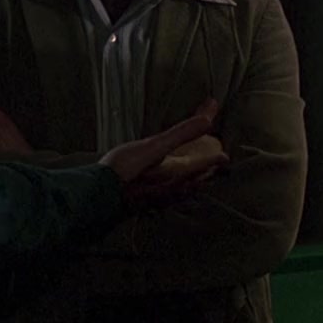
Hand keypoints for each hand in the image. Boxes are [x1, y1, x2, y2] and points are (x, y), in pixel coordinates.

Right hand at [100, 99, 226, 204]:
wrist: (98, 196)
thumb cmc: (125, 170)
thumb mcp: (155, 146)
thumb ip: (182, 132)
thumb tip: (207, 119)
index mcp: (179, 174)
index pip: (207, 165)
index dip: (217, 157)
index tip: (225, 155)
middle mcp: (174, 189)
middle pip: (199, 181)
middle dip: (209, 172)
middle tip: (215, 165)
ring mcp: (160, 199)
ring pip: (185, 191)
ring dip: (194, 182)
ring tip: (195, 177)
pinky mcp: (146, 203)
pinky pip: (169, 196)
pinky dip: (176, 189)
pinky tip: (166, 189)